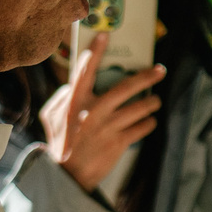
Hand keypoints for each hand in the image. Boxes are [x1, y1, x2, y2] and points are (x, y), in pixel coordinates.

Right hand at [40, 35, 162, 192]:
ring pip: (140, 108)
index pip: (85, 70)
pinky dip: (148, 123)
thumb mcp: (52, 116)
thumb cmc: (59, 142)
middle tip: (160, 69)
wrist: (66, 175)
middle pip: (126, 87)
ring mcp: (108, 126)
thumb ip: (63, 96)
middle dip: (147, 76)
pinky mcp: (119, 142)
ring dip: (151, 102)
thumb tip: (75, 82)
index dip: (96, 51)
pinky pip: (141, 127)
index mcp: (75, 101)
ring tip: (155, 100)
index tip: (106, 35)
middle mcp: (94, 111)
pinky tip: (148, 121)